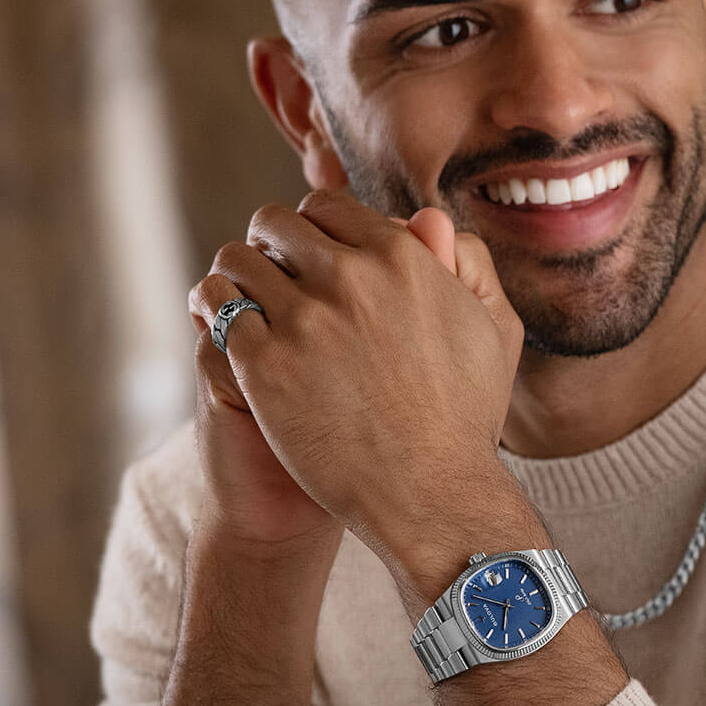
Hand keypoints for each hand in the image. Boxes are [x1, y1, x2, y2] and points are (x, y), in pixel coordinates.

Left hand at [186, 187, 524, 583]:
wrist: (432, 497)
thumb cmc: (466, 422)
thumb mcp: (492, 330)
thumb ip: (465, 264)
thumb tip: (427, 219)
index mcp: (399, 257)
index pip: (326, 207)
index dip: (312, 230)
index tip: (309, 259)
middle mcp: (349, 277)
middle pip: (276, 224)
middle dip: (270, 246)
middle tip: (271, 280)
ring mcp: (304, 321)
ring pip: (237, 261)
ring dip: (237, 277)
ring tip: (241, 305)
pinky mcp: (266, 366)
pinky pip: (218, 309)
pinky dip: (213, 312)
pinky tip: (223, 332)